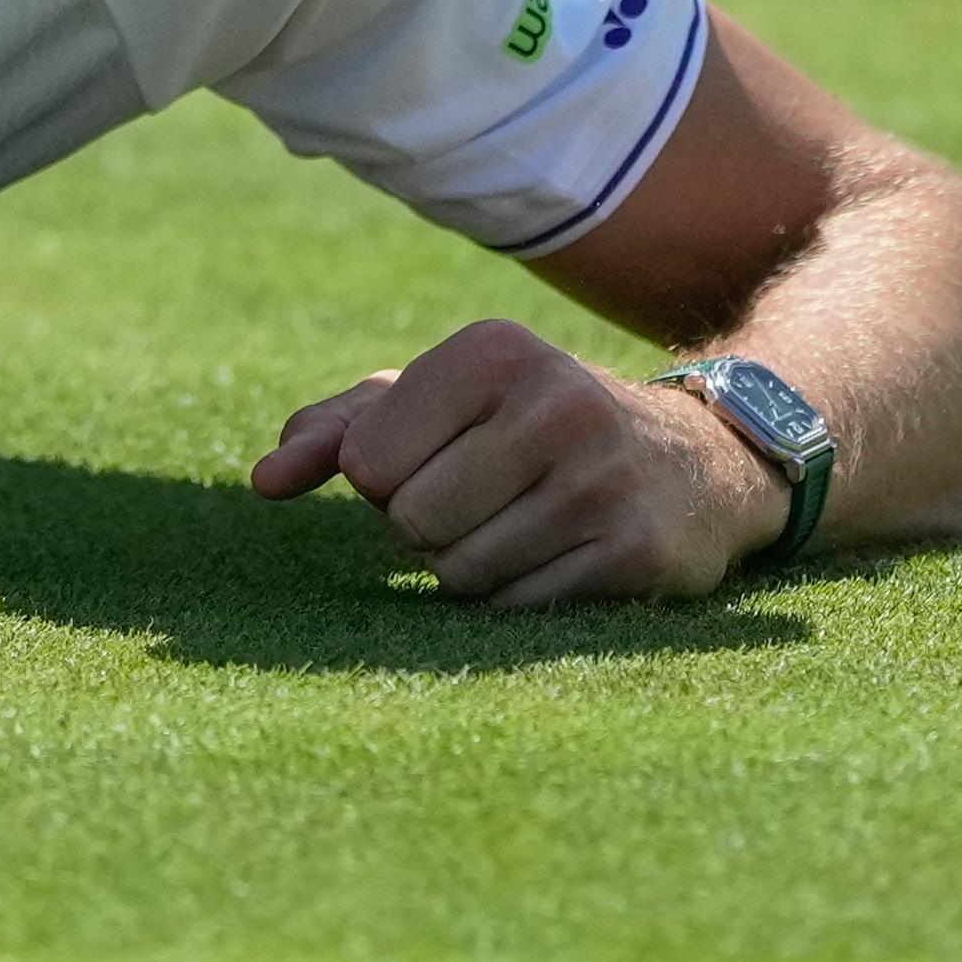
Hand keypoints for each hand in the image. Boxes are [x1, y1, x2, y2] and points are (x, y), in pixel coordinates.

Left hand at [249, 318, 787, 606]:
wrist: (698, 462)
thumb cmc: (527, 427)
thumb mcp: (437, 401)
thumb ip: (336, 429)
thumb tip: (264, 482)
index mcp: (493, 352)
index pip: (366, 461)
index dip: (382, 479)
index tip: (434, 458)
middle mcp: (554, 403)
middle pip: (410, 521)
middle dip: (422, 527)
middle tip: (477, 499)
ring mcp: (601, 480)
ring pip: (457, 573)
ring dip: (465, 566)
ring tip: (515, 524)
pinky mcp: (635, 553)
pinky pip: (513, 610)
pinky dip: (512, 598)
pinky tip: (553, 557)